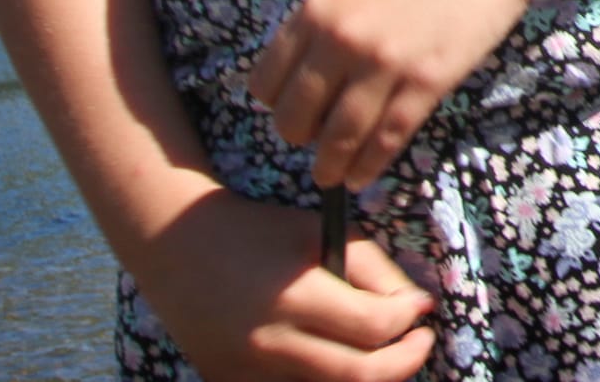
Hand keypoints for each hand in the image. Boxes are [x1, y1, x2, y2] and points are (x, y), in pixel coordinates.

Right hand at [134, 189, 434, 380]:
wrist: (178, 247)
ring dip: (369, 374)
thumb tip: (415, 307)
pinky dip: (327, 380)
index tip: (422, 306)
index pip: (373, 327)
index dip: (409, 318)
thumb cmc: (259, 232)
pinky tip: (341, 358)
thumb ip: (372, 269)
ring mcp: (244, 372)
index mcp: (293, 297)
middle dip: (405, 360)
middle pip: (358, 376)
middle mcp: (267, 343)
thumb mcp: (319, 233)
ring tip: (386, 352)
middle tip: (420, 340)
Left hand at [251, 0, 539, 190]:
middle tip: (312, 145)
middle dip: (299, 139)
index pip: (266, 81)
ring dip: (330, 165)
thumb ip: (328, 26)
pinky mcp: (425, 82)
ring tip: (331, 176)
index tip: (291, 111)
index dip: (276, 105)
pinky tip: (362, 176)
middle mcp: (340, 39)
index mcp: (317, 10)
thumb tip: (311, 79)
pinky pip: (386, 138)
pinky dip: (369, 165)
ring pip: (338, 137)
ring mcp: (383, 63)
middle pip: (294, 116)